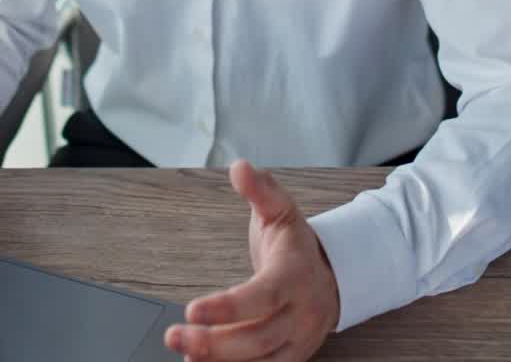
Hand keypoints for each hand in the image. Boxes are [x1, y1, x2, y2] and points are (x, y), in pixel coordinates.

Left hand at [165, 161, 339, 360]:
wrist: (333, 278)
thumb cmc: (297, 246)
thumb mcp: (281, 209)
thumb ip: (260, 190)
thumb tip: (239, 167)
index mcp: (295, 275)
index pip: (262, 296)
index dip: (227, 308)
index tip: (191, 310)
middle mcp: (299, 314)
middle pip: (257, 337)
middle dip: (214, 343)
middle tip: (177, 336)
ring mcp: (297, 342)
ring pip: (260, 361)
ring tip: (185, 352)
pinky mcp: (291, 360)